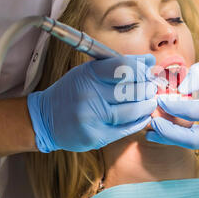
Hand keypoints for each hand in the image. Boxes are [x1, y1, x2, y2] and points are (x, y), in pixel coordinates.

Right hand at [28, 54, 157, 152]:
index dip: (141, 69)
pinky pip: (126, 129)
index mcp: (88, 74)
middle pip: (131, 90)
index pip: (123, 67)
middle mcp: (88, 95)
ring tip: (150, 102)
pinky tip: (143, 116)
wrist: (46, 119)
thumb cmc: (75, 91)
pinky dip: (139, 122)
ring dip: (147, 106)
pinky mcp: (95, 137)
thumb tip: (149, 60)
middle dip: (147, 88)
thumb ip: (120, 65)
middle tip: (152, 88)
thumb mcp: (91, 72)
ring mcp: (91, 117)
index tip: (148, 72)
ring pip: (132, 111)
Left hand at [146, 56, 198, 148]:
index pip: (194, 111)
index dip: (173, 106)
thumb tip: (178, 90)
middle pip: (193, 140)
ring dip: (173, 137)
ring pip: (197, 144)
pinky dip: (186, 135)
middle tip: (150, 124)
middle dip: (168, 134)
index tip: (158, 99)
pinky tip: (171, 128)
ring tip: (153, 130)